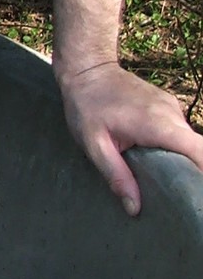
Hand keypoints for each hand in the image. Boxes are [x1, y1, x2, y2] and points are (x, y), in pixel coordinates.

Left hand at [56, 60, 202, 215]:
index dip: (202, 173)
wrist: (87, 70)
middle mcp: (172, 113)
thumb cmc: (86, 106)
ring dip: (179, 158)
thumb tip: (134, 208)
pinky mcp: (167, 105)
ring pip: (188, 141)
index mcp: (159, 124)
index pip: (200, 151)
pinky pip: (177, 131)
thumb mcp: (94, 145)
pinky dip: (171, 145)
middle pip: (197, 149)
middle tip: (173, 194)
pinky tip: (151, 154)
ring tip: (160, 175)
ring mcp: (171, 107)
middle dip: (191, 171)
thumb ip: (116, 175)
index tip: (195, 194)